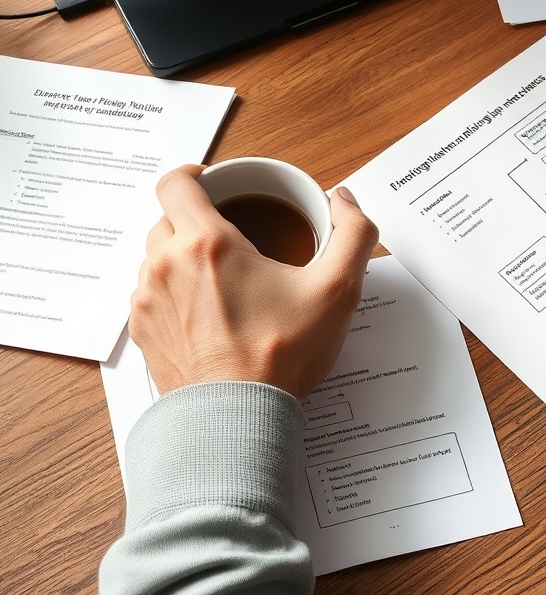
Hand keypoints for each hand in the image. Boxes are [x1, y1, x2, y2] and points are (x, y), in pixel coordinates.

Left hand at [129, 165, 378, 399]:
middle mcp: (165, 265)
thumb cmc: (281, 355)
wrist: (237, 420)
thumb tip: (345, 201)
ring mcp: (148, 301)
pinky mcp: (143, 334)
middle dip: (197, 220)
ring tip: (223, 282)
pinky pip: (152, 297)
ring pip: (158, 258)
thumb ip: (353, 234)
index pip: (175, 182)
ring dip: (184, 259)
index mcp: (206, 243)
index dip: (194, 174)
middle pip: (168, 219)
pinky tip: (208, 317)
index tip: (215, 183)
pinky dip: (175, 295)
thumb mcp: (336, 291)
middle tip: (234, 239)